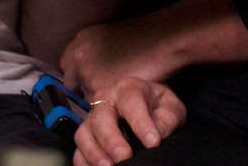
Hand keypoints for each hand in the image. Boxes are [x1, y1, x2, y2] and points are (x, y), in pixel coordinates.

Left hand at [63, 18, 176, 95]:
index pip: (67, 65)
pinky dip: (109, 104)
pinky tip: (123, 100)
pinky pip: (100, 104)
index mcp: (82, 40)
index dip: (78, 74)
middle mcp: (79, 56)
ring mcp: (88, 73)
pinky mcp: (100, 89)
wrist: (162, 39)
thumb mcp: (111, 37)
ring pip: (86, 94)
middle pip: (73, 82)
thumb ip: (96, 52)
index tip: (89, 80)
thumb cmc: (145, 37)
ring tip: (117, 96)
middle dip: (85, 87)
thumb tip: (92, 69)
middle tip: (104, 91)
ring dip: (99, 97)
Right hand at [72, 77, 186, 165]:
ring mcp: (92, 119)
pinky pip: (77, 151)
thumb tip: (158, 133)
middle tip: (124, 157)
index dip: (141, 123)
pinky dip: (84, 162)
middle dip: (111, 139)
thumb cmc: (157, 107)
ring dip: (94, 153)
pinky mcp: (86, 138)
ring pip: (84, 134)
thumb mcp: (170, 107)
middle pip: (101, 118)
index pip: (131, 103)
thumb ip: (168, 118)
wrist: (146, 107)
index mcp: (128, 89)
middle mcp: (105, 100)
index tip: (153, 143)